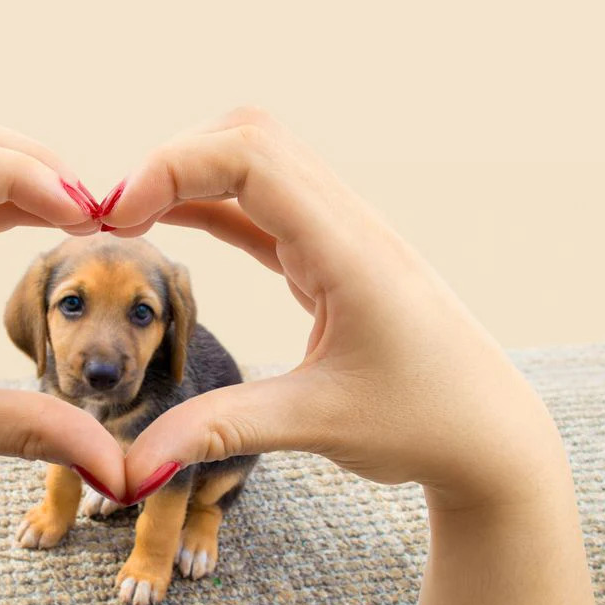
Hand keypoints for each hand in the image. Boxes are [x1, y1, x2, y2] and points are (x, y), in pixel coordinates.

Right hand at [101, 108, 597, 604]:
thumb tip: (130, 466)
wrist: (489, 435)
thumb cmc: (425, 424)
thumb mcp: (317, 424)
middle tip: (116, 215)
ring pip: (258, 164)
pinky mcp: (332, 259)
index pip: (254, 157)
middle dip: (173, 160)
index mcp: (349, 250)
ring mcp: (341, 237)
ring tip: (131, 217)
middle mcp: (347, 226)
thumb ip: (220, 431)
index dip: (173, 166)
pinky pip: (264, 209)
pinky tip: (172, 222)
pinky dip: (212, 206)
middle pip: (251, 138)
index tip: (119, 216)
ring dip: (190, 177)